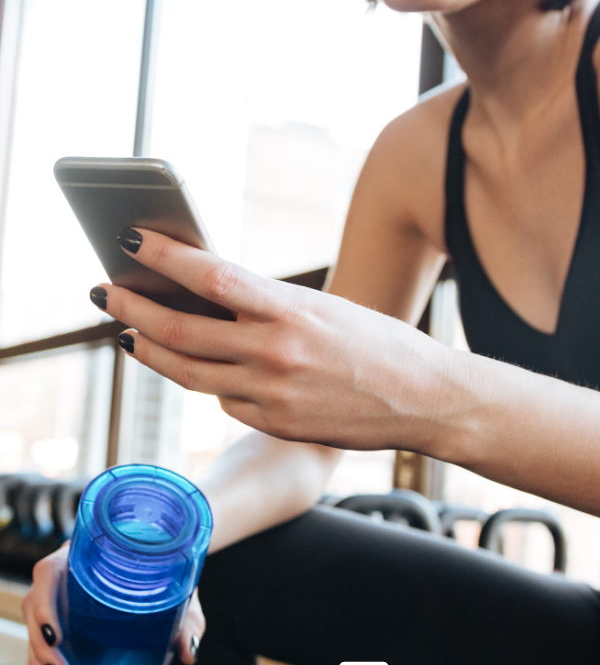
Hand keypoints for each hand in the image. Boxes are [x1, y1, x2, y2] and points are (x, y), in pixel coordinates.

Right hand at [22, 546, 205, 664]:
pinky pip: (40, 635)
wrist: (172, 563)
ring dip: (37, 657)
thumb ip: (189, 619)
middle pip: (36, 602)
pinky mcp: (65, 613)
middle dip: (40, 643)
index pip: (51, 570)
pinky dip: (37, 661)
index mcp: (89, 552)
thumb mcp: (181, 590)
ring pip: (34, 622)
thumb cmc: (173, 571)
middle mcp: (70, 570)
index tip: (56, 636)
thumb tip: (189, 652)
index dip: (45, 602)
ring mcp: (64, 592)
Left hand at [93, 228, 462, 453]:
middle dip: (135, 308)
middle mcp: (277, 354)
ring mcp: (273, 396)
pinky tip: (208, 369)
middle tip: (107, 292)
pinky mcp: (276, 426)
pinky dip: (211, 381)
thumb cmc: (380, 343)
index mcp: (294, 310)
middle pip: (182, 330)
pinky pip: (225, 400)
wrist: (425, 398)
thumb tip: (209, 300)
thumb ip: (268, 308)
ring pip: (190, 373)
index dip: (164, 256)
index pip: (212, 277)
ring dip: (152, 349)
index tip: (128, 238)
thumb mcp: (326, 309)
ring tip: (130, 333)